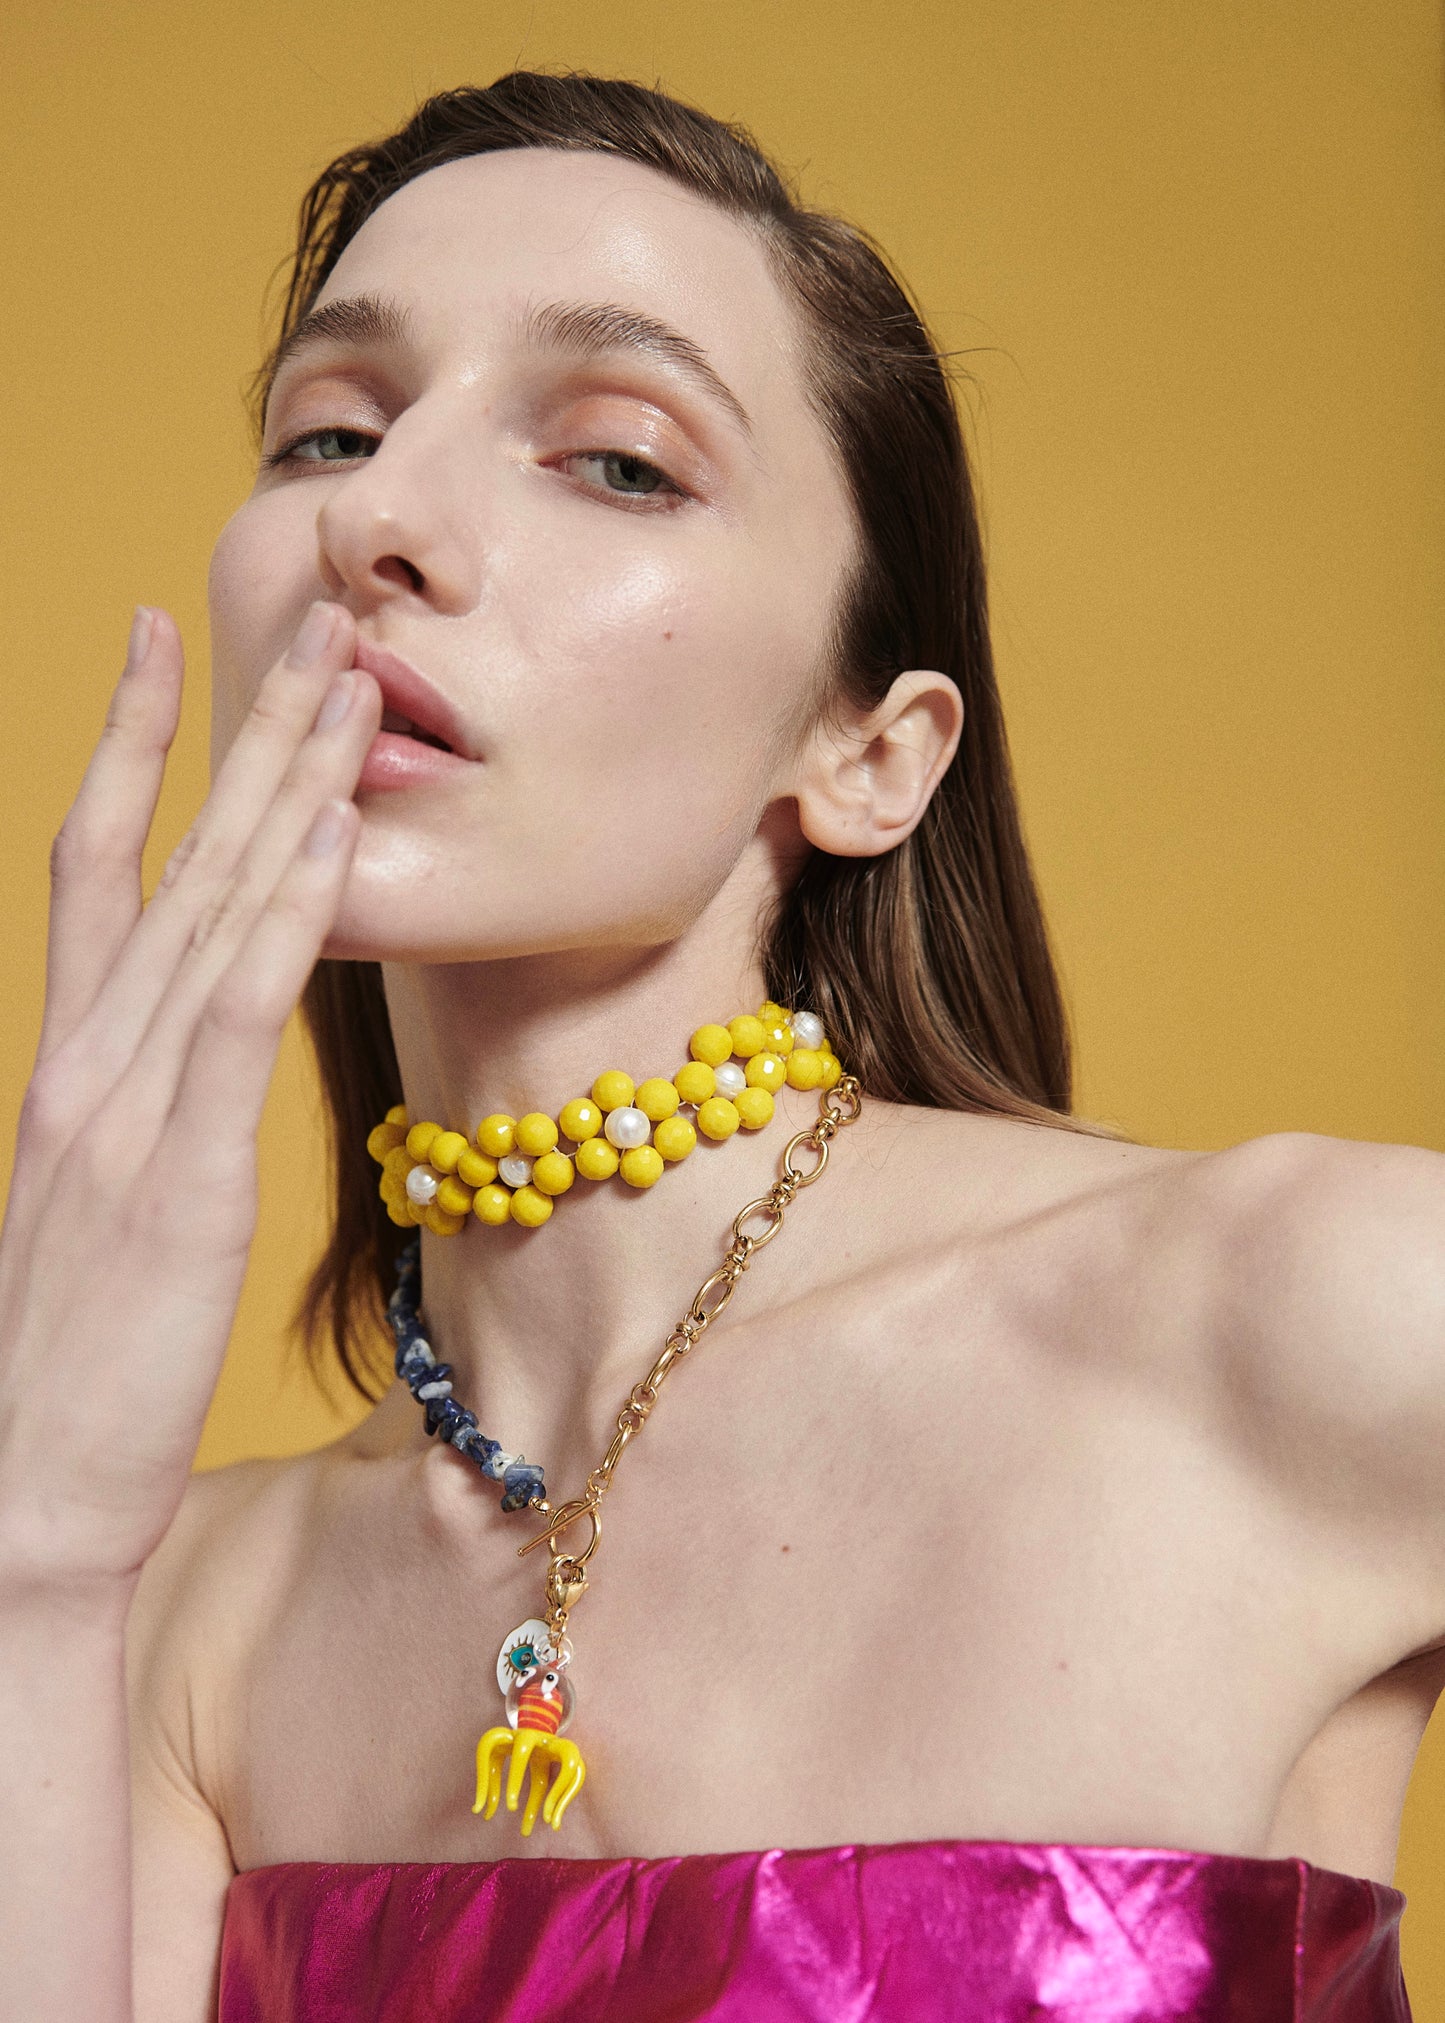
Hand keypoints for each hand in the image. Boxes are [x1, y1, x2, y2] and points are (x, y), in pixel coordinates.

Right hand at [0, 599, 379, 1592]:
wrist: (18, 1499)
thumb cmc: (69, 1362)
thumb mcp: (101, 1204)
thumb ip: (141, 1109)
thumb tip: (195, 1047)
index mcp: (70, 1062)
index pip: (98, 866)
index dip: (132, 748)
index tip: (162, 647)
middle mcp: (89, 1059)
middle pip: (174, 856)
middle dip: (248, 732)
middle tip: (313, 621)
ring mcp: (125, 1109)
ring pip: (215, 909)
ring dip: (288, 786)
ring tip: (351, 682)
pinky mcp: (176, 1174)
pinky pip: (233, 1015)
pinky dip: (282, 917)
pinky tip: (327, 833)